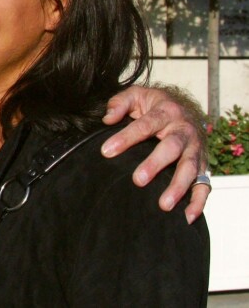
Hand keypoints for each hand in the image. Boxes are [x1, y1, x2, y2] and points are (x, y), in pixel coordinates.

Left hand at [101, 84, 208, 223]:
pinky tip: (187, 216)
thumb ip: (119, 103)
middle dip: (155, 164)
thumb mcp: (136, 95)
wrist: (186, 107)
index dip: (126, 138)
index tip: (107, 151)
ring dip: (178, 187)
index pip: (144, 125)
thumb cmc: (154, 104)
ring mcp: (195, 148)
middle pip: (171, 147)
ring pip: (190, 167)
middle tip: (138, 180)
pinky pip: (205, 184)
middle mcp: (183, 130)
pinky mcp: (203, 164)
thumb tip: (107, 119)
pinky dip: (198, 201)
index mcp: (165, 112)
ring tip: (164, 204)